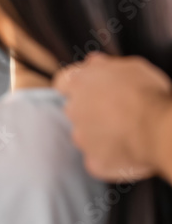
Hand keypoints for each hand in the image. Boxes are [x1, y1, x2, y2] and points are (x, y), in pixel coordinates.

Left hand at [54, 53, 171, 181]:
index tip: (89, 90)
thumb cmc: (149, 94)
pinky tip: (129, 153)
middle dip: (90, 111)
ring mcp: (82, 138)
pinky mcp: (94, 161)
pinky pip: (98, 160)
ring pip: (85, 136)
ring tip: (127, 133)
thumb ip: (104, 65)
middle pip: (75, 110)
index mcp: (79, 83)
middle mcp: (74, 110)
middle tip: (118, 112)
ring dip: (99, 135)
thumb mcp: (131, 66)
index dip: (75, 86)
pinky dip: (110, 158)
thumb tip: (92, 61)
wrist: (160, 130)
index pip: (62, 82)